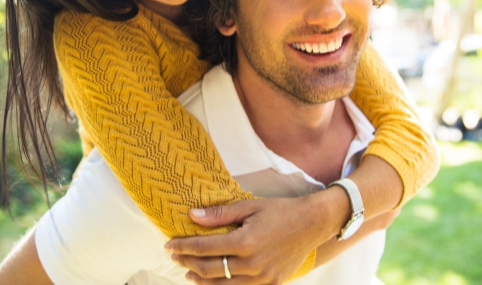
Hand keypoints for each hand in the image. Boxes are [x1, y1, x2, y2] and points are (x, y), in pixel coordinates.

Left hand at [164, 196, 334, 284]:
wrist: (312, 224)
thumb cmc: (280, 211)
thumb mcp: (249, 206)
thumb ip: (220, 214)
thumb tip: (192, 215)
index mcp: (246, 241)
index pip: (205, 248)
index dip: (184, 247)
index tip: (169, 244)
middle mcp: (253, 264)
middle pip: (210, 269)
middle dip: (189, 263)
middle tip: (175, 257)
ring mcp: (263, 278)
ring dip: (202, 280)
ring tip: (190, 272)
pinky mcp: (272, 284)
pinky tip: (215, 281)